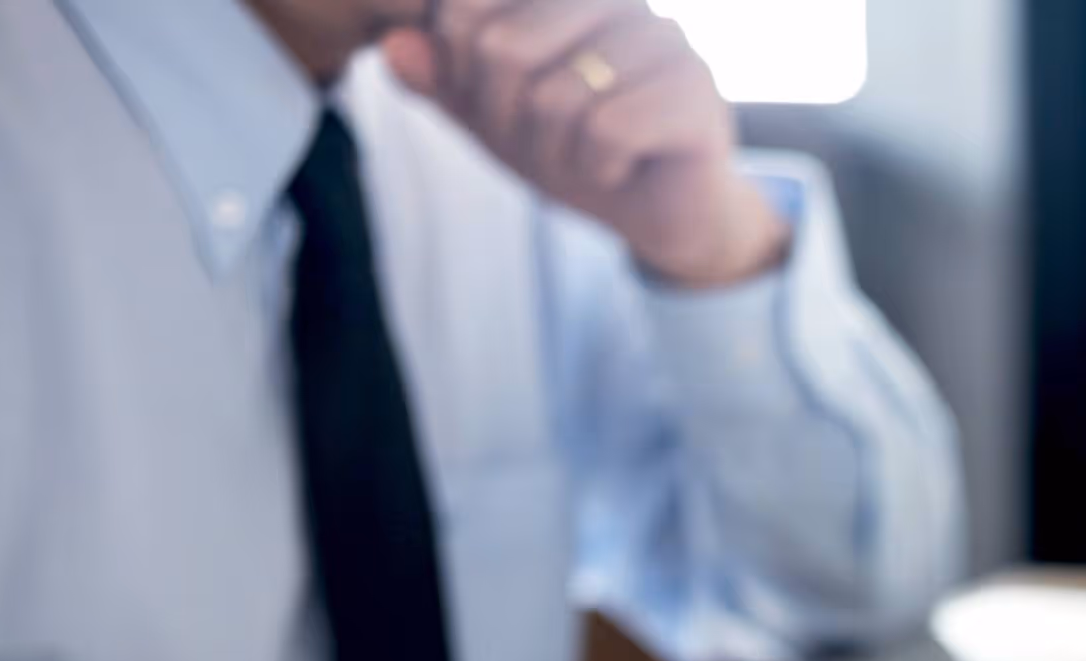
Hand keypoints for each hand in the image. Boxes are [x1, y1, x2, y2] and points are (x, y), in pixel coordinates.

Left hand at [381, 0, 789, 285]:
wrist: (664, 216)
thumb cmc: (581, 153)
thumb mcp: (495, 120)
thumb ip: (443, 82)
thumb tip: (392, 48)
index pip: (470, 11)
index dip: (463, 76)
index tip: (500, 109)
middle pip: (505, 50)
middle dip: (508, 120)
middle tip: (544, 146)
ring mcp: (662, 38)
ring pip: (556, 95)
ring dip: (555, 152)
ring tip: (584, 160)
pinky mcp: (694, 91)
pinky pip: (609, 129)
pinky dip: (598, 168)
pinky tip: (617, 170)